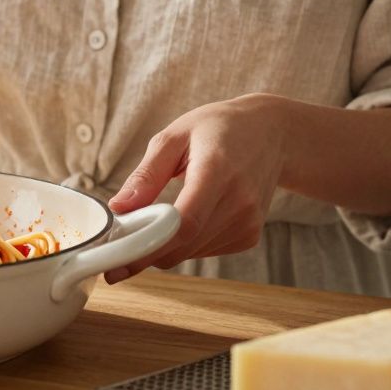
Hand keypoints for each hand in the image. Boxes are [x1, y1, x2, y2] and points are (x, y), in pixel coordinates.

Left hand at [104, 93, 290, 283]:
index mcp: (217, 170)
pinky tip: (185, 217)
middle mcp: (239, 201)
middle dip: (145, 249)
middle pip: (185, 244)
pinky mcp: (250, 235)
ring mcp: (248, 222)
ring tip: (153, 219)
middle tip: (119, 242)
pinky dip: (185, 243)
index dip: (149, 245)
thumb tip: (119, 208)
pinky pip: (205, 251)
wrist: (272, 133)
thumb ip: (146, 174)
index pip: (184, 223)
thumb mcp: (175, 137)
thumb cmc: (218, 129)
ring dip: (164, 246)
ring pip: (191, 253)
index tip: (118, 260)